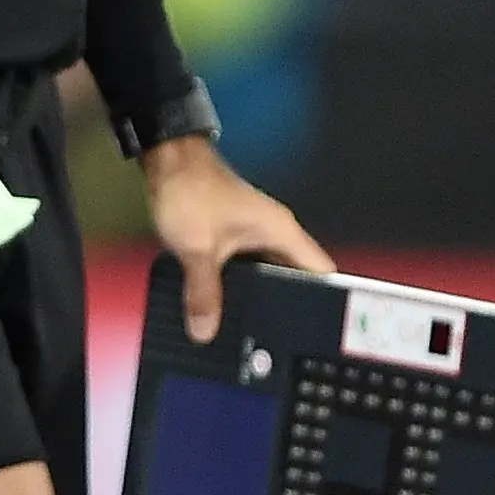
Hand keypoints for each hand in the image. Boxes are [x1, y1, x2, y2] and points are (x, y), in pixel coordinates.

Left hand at [142, 134, 333, 341]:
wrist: (167, 160)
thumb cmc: (190, 191)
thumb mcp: (198, 250)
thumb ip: (203, 293)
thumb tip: (205, 330)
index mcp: (282, 232)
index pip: (322, 271)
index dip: (326, 300)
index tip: (317, 326)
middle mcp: (275, 232)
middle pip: (296, 276)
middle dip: (288, 304)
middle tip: (278, 335)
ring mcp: (256, 232)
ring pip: (269, 272)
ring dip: (261, 294)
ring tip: (252, 326)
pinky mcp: (236, 233)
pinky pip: (248, 265)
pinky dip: (241, 283)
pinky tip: (226, 303)